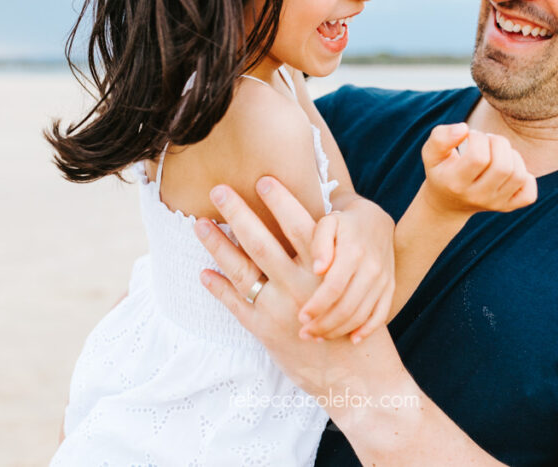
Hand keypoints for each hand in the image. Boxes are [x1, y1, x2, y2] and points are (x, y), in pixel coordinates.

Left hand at [194, 177, 404, 405]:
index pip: (297, 224)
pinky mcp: (265, 332)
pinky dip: (217, 287)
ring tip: (200, 224)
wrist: (358, 378)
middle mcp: (299, 286)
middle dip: (237, 212)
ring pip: (240, 269)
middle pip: (260, 241)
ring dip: (217, 244)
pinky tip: (204, 271)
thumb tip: (312, 224)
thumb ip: (329, 259)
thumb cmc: (357, 326)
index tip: (262, 178)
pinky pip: (235, 304)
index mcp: (323, 271)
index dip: (279, 200)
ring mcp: (279, 309)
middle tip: (218, 189)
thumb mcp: (352, 286)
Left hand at [298, 202, 395, 342]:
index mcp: (353, 252)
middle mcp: (372, 268)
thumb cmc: (342, 224)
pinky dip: (368, 330)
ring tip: (319, 337)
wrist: (375, 220)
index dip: (317, 306)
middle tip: (304, 334)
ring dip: (340, 330)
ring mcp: (383, 280)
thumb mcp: (327, 223)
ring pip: (362, 315)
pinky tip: (352, 340)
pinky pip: (381, 314)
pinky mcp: (390, 287)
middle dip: (324, 325)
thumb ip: (319, 243)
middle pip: (347, 306)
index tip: (301, 318)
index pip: (334, 287)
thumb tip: (318, 269)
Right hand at [421, 123, 536, 215]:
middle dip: (498, 143)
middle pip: (502, 167)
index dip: (478, 138)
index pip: (478, 158)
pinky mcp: (508, 207)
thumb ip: (441, 137)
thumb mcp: (431, 153)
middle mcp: (476, 197)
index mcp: (455, 183)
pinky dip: (526, 178)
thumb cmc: (442, 170)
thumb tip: (464, 129)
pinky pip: (529, 194)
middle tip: (487, 142)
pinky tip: (510, 170)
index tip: (471, 136)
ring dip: (512, 155)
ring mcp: (494, 204)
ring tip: (497, 152)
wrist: (447, 203)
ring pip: (518, 176)